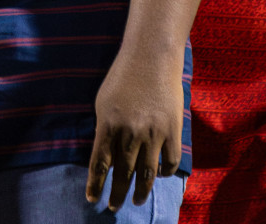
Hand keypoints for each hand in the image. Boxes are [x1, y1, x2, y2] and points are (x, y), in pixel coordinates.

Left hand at [84, 51, 182, 211]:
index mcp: (108, 125)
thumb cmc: (123, 76)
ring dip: (141, 191)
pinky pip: (170, 161)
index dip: (95, 184)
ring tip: (136, 201)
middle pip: (122, 173)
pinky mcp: (173, 130)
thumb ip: (104, 129)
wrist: (152, 57)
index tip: (92, 199)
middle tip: (113, 207)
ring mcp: (153, 134)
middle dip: (117, 194)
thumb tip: (105, 155)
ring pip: (147, 173)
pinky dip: (165, 173)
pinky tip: (159, 176)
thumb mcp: (103, 102)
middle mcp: (130, 133)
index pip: (99, 163)